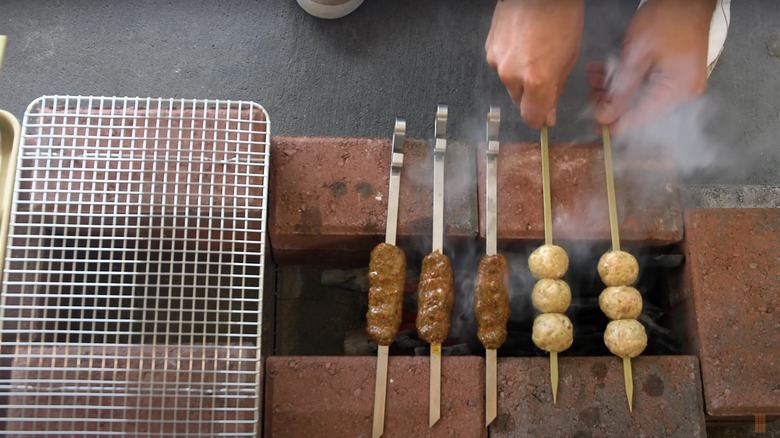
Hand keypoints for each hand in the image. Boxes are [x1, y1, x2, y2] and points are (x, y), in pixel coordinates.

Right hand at [485, 0, 583, 128]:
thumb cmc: (559, 15)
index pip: (531, 117)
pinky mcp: (489, 48)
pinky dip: (511, 59)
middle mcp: (512, 73)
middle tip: (545, 72)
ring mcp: (497, 60)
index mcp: (536, 79)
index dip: (539, 119)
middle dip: (532, 93)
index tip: (544, 117)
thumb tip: (547, 114)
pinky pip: (500, 64)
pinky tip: (523, 43)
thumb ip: (555, 90)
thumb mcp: (568, 58)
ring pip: (509, 82)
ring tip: (535, 50)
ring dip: (520, 74)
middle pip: (519, 100)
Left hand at [588, 0, 716, 132]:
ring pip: (639, 94)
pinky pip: (645, 82)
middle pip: (640, 107)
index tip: (595, 127)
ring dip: (614, 88)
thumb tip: (604, 117)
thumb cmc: (666, 21)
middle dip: (612, 102)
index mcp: (677, 91)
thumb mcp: (636, 58)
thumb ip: (620, 92)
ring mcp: (677, 81)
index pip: (642, 119)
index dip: (616, 124)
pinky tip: (603, 71)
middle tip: (590, 96)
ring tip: (593, 79)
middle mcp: (680, 92)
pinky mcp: (670, 71)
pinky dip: (625, 77)